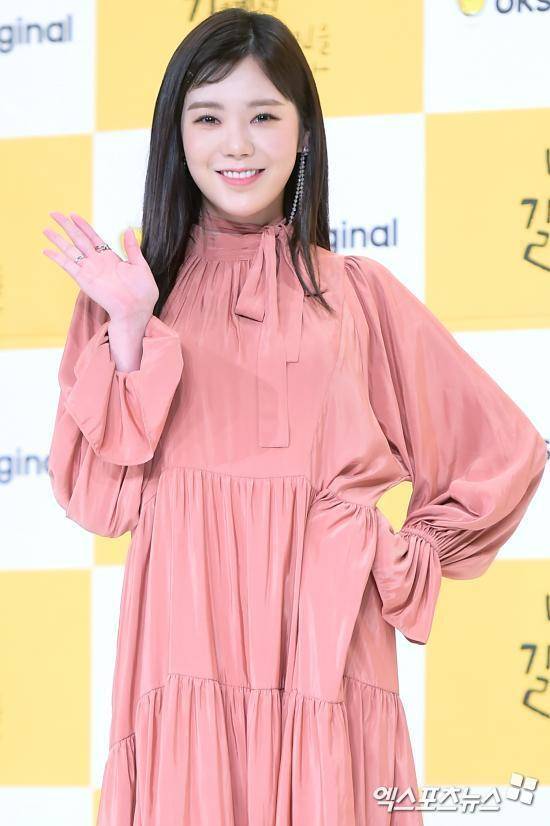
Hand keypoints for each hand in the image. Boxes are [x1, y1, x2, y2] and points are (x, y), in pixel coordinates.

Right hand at [42, 211, 158, 324]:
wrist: (137, 310)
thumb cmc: (142, 292)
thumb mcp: (140, 265)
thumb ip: (132, 248)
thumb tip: (127, 229)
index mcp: (110, 257)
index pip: (93, 237)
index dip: (83, 225)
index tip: (73, 215)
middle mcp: (97, 262)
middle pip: (78, 239)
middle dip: (66, 226)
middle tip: (54, 214)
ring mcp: (90, 270)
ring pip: (70, 250)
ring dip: (58, 239)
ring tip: (46, 229)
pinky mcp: (84, 280)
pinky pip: (68, 266)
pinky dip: (57, 258)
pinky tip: (47, 250)